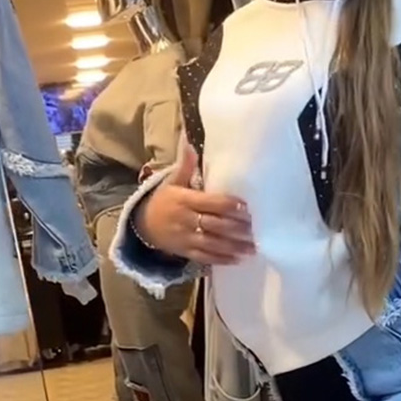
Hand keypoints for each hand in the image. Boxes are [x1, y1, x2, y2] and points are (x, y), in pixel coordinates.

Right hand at [134, 143, 254, 265]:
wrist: (143, 225)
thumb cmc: (164, 201)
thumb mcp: (172, 181)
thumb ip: (185, 165)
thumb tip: (190, 141)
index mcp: (184, 200)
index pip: (211, 203)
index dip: (230, 205)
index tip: (247, 207)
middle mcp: (186, 220)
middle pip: (215, 224)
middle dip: (237, 228)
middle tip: (257, 228)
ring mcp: (186, 238)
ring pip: (213, 243)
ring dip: (234, 246)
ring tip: (253, 247)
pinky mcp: (187, 252)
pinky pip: (206, 257)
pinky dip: (222, 259)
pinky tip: (239, 259)